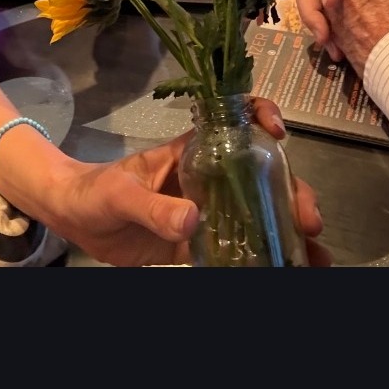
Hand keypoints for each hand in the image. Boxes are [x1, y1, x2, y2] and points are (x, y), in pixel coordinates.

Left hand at [56, 96, 328, 265]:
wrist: (73, 220)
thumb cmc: (93, 191)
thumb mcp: (120, 194)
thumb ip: (152, 207)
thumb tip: (193, 219)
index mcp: (192, 151)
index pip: (235, 120)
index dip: (262, 117)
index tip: (280, 133)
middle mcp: (209, 177)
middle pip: (262, 177)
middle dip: (293, 194)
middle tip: (308, 221)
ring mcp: (207, 210)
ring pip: (257, 215)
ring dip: (287, 232)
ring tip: (315, 256)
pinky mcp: (198, 242)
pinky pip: (236, 250)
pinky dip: (262, 260)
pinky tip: (287, 271)